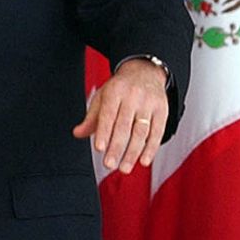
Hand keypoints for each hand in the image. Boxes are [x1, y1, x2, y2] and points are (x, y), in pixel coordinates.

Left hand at [73, 57, 168, 171]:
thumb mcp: (103, 97)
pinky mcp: (162, 111)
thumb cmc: (120, 89)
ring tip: (124, 168)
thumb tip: (77, 133)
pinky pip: (157, 132)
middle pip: (124, 126)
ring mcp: (149, 104)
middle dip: (117, 148)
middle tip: (109, 164)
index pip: (108, 115)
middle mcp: (133, 97)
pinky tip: (144, 161)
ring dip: (133, 153)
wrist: (145, 71)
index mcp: (115, 92)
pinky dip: (151, 148)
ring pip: (141, 132)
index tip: (99, 149)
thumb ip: (91, 118)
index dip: (104, 132)